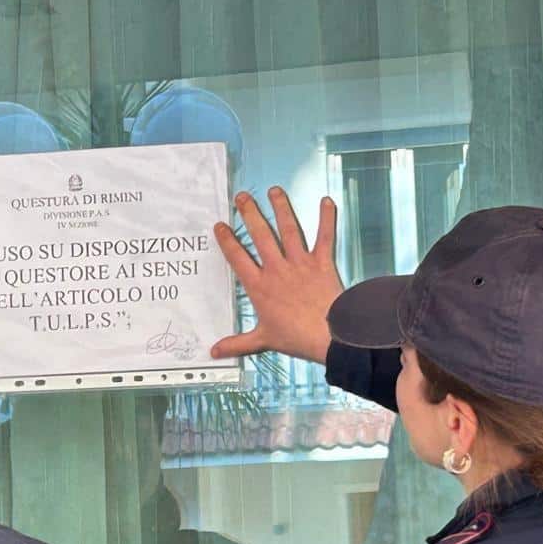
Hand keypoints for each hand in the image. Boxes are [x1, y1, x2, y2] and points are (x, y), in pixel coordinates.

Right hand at [212, 187, 342, 363]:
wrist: (328, 335)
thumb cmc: (295, 338)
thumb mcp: (262, 340)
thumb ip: (237, 343)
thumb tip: (214, 352)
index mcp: (259, 287)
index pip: (238, 258)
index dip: (227, 240)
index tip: (220, 225)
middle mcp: (277, 269)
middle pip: (260, 236)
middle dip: (249, 214)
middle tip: (242, 197)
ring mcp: (299, 263)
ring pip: (288, 229)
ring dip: (280, 208)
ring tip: (274, 191)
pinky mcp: (321, 262)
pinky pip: (324, 236)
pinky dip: (326, 218)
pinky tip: (326, 201)